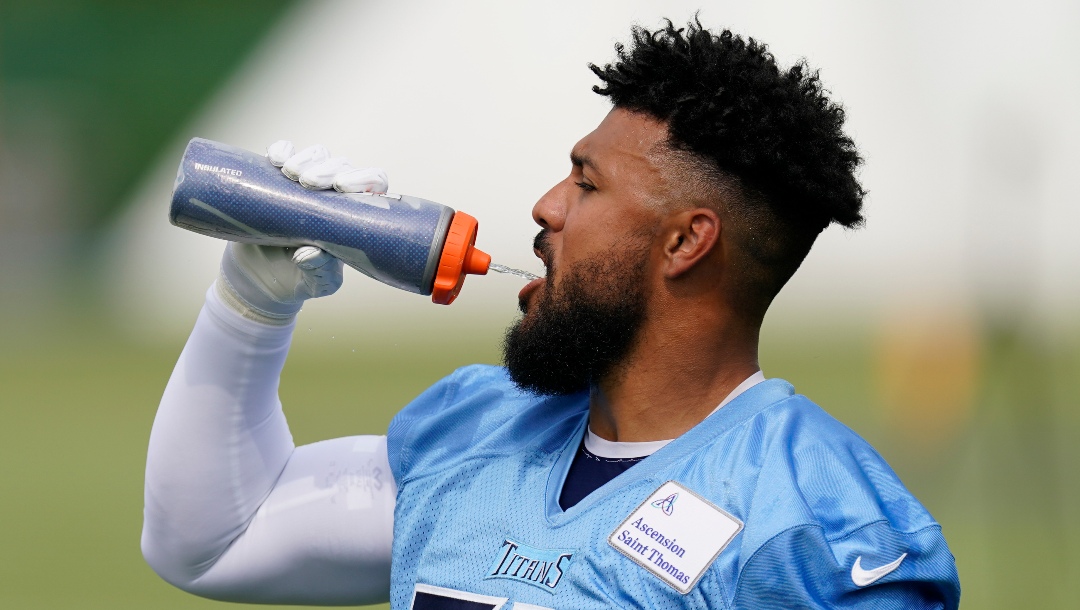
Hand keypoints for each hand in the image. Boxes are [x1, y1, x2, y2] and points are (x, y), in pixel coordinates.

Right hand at [214, 141, 387, 323]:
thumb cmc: (298, 280)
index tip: (342, 187)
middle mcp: (334, 194)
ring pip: (318, 155)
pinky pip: (285, 152)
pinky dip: (281, 150)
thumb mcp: (315, 284)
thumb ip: (321, 272)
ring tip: (290, 173)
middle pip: (342, 166)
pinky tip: (274, 160)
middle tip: (309, 183)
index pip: (373, 186)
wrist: (257, 279)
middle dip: (328, 169)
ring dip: (306, 159)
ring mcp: (305, 183)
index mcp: (354, 216)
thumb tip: (312, 253)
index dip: (364, 180)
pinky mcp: (276, 178)